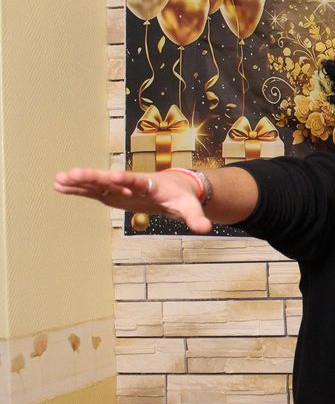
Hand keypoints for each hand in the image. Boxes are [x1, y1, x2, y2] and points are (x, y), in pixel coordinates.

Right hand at [53, 167, 212, 233]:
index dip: (123, 180)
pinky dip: (78, 189)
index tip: (110, 177)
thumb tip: (206, 229)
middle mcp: (131, 183)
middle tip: (72, 174)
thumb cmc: (182, 197)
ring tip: (58, 179)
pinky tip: (59, 186)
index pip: (134, 181)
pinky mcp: (113, 195)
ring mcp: (120, 188)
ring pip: (98, 184)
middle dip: (93, 177)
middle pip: (110, 179)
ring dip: (79, 182)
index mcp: (149, 184)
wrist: (176, 189)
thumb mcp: (190, 208)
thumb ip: (195, 218)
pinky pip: (93, 191)